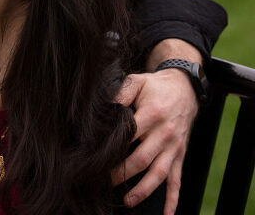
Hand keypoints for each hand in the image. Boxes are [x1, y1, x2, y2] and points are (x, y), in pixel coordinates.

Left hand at [112, 68, 198, 214]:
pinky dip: (173, 198)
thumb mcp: (137, 82)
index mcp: (152, 115)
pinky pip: (177, 179)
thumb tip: (105, 109)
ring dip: (144, 190)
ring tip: (128, 201)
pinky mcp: (180, 154)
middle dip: (122, 173)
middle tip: (104, 182)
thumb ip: (121, 93)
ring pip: (159, 173)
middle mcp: (165, 134)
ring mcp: (174, 147)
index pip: (130, 137)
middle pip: (142, 159)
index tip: (97, 159)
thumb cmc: (156, 86)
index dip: (114, 149)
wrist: (185, 88)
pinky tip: (167, 213)